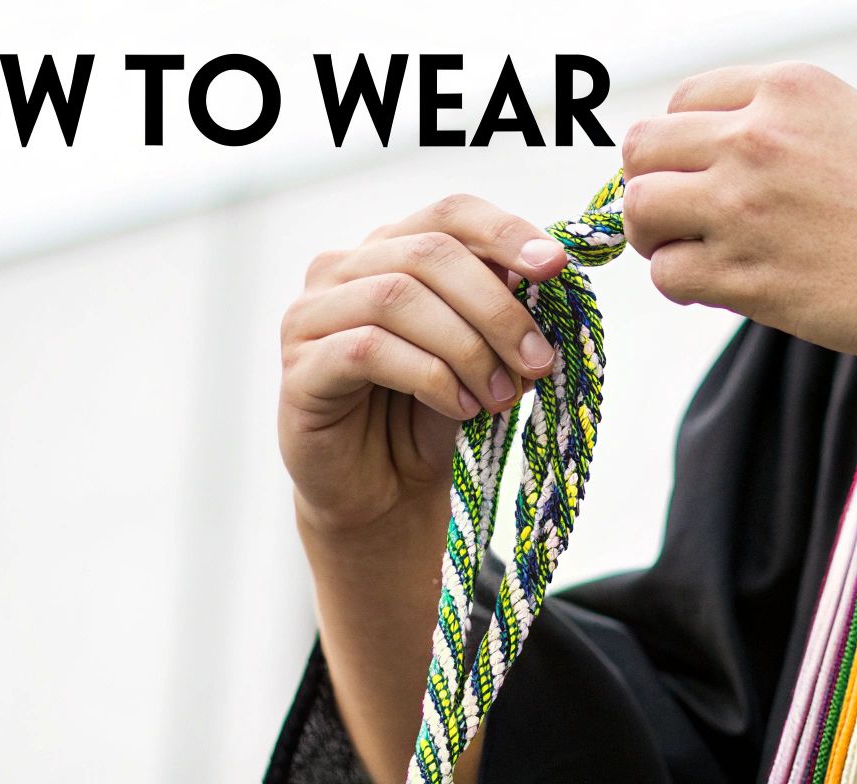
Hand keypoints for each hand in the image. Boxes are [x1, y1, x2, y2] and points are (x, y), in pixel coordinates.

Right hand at [279, 194, 569, 539]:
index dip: (505, 232)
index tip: (556, 267)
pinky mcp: (300, 368)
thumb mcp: (480, 356)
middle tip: (539, 360)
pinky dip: (429, 376)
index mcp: (389, 251)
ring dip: (467, 348)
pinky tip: (460, 407)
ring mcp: (311, 317)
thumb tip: (546, 272)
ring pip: (397, 297)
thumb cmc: (430, 418)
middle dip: (496, 308)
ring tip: (500, 395)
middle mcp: (342, 271)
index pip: (448, 214)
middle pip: (429, 253)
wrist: (384, 496)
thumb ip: (500, 310)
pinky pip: (368, 350)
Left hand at [621, 61, 856, 367]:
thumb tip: (711, 158)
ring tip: (690, 255)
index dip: (679, 144)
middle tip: (676, 220)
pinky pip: (667, 273)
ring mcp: (747, 207)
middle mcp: (758, 138)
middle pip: (643, 149)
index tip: (697, 176)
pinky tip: (715, 291)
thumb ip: (784, 128)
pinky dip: (679, 285)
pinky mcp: (748, 275)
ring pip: (640, 209)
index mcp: (789, 90)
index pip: (682, 101)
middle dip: (650, 185)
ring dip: (653, 237)